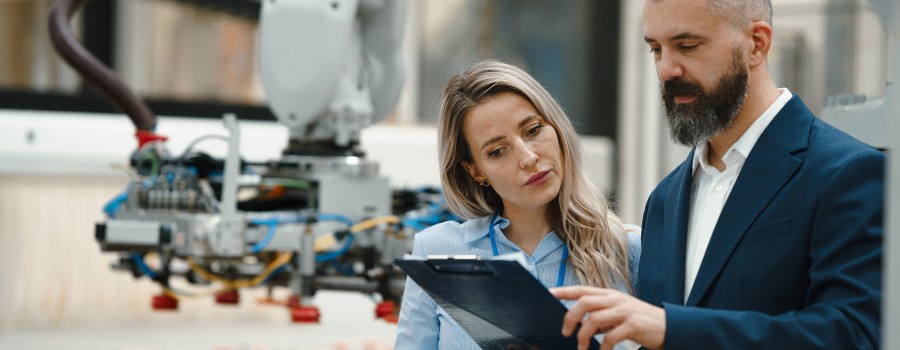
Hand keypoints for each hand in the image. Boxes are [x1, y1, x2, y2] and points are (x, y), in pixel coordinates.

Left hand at [550, 286, 665, 349]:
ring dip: (584, 336)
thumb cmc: (639, 322)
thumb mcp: (617, 315)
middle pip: (584, 302)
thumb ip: (600, 317)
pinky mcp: (633, 325)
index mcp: (610, 295)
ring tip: (582, 347)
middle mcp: (616, 299)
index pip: (582, 289)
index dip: (564, 291)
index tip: (549, 294)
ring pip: (594, 319)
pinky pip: (610, 336)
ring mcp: (625, 311)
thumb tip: (580, 324)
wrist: (668, 327)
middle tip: (566, 333)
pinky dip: (602, 346)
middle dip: (570, 317)